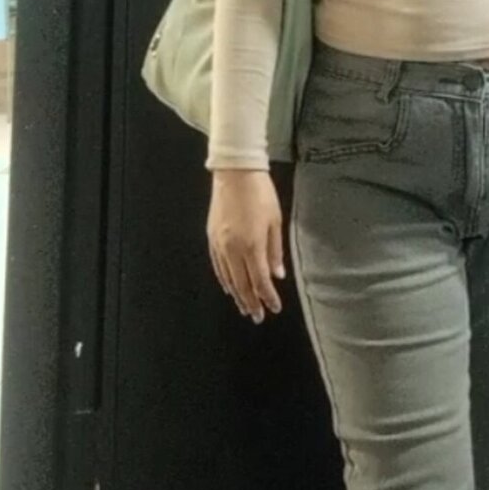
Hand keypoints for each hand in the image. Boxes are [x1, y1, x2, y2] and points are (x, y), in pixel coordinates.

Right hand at [207, 169, 285, 322]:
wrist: (235, 172)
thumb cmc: (261, 194)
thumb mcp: (275, 221)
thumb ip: (275, 250)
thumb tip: (277, 275)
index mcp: (252, 246)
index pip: (260, 281)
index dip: (268, 297)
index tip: (275, 308)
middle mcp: (233, 250)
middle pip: (242, 284)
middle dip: (251, 302)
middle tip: (257, 317)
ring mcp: (220, 245)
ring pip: (228, 278)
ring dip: (237, 295)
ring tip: (244, 307)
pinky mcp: (211, 238)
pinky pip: (218, 266)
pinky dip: (224, 279)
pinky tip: (229, 286)